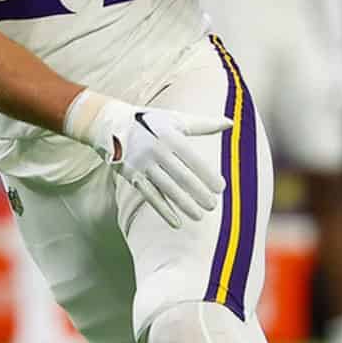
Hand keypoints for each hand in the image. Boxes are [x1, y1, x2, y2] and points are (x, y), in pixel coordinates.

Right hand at [66, 89, 228, 228]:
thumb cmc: (150, 122)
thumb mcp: (175, 119)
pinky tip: (177, 223)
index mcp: (170, 136)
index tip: (221, 188)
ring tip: (200, 216)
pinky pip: (150, 196)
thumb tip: (230, 122)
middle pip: (182, 176)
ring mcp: (143, 164)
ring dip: (184, 204)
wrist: (111, 124)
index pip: (193, 159)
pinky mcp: (132, 176)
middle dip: (199, 193)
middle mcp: (156, 150)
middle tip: (213, 205)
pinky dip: (163, 210)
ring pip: (167, 188)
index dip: (207, 175)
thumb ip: (203, 124)